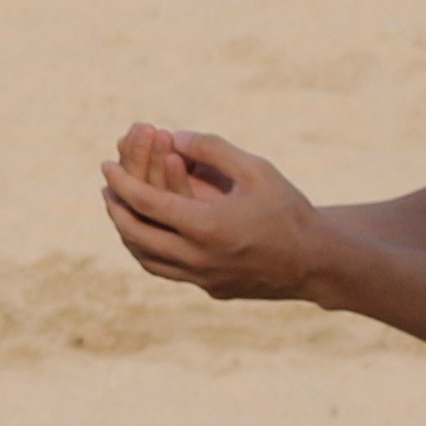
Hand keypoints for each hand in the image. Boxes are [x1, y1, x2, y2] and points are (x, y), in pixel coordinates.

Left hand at [105, 120, 327, 302]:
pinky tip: (148, 234)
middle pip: (135, 234)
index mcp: (207, 227)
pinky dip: (148, 252)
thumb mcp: (257, 170)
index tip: (106, 165)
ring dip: (128, 233)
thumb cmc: (290, 210)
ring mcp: (204, 279)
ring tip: (121, 210)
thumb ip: (213, 148)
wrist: (320, 262)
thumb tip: (171, 136)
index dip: (120, 181)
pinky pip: (167, 271)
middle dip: (115, 209)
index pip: (145, 202)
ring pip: (146, 259)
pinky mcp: (211, 289)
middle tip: (108, 188)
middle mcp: (200, 258)